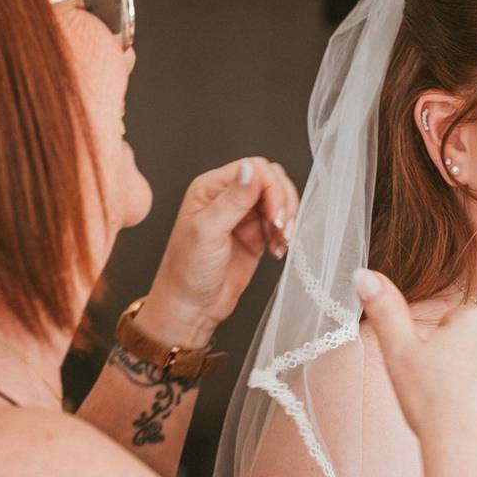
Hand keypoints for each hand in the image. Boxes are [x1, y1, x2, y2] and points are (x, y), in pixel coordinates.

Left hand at [135, 157, 299, 346]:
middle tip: (282, 228)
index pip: (253, 168)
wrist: (192, 307)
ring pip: (279, 199)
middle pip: (271, 179)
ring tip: (282, 241)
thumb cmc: (188, 271)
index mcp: (211, 187)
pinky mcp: (256, 234)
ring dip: (288, 217)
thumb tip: (251, 169)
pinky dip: (286, 233)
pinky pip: (281, 221)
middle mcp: (228, 196)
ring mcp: (244, 215)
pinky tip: (278, 250)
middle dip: (283, 202)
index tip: (275, 216)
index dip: (271, 188)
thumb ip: (233, 199)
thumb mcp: (208, 232)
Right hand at [354, 269, 476, 465]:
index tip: (434, 375)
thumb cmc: (433, 406)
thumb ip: (384, 310)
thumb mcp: (398, 355)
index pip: (456, 324)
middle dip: (470, 361)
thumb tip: (365, 275)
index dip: (440, 350)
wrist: (473, 458)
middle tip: (451, 394)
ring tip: (473, 410)